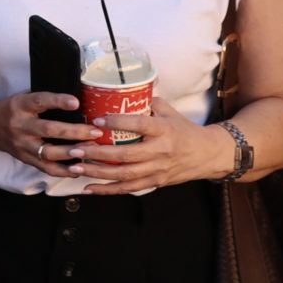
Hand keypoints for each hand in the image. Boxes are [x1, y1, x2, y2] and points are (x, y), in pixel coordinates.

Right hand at [0, 91, 100, 177]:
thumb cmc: (14, 109)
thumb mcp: (23, 97)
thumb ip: (45, 99)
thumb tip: (79, 98)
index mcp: (20, 105)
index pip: (39, 101)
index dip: (58, 101)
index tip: (76, 102)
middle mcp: (19, 126)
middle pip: (48, 130)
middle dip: (75, 132)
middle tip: (95, 131)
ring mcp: (22, 145)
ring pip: (48, 153)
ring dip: (72, 153)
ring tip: (92, 150)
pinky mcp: (25, 159)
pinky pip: (46, 168)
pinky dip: (64, 171)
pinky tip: (79, 169)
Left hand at [53, 105, 235, 193]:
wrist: (208, 154)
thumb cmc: (183, 129)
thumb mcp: (168, 111)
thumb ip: (145, 103)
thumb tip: (117, 93)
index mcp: (164, 130)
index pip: (139, 125)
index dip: (117, 123)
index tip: (96, 120)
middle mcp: (161, 151)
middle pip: (126, 155)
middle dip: (97, 153)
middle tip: (75, 148)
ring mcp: (158, 169)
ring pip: (124, 175)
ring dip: (97, 172)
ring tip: (74, 167)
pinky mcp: (156, 182)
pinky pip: (128, 188)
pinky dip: (107, 189)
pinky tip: (88, 187)